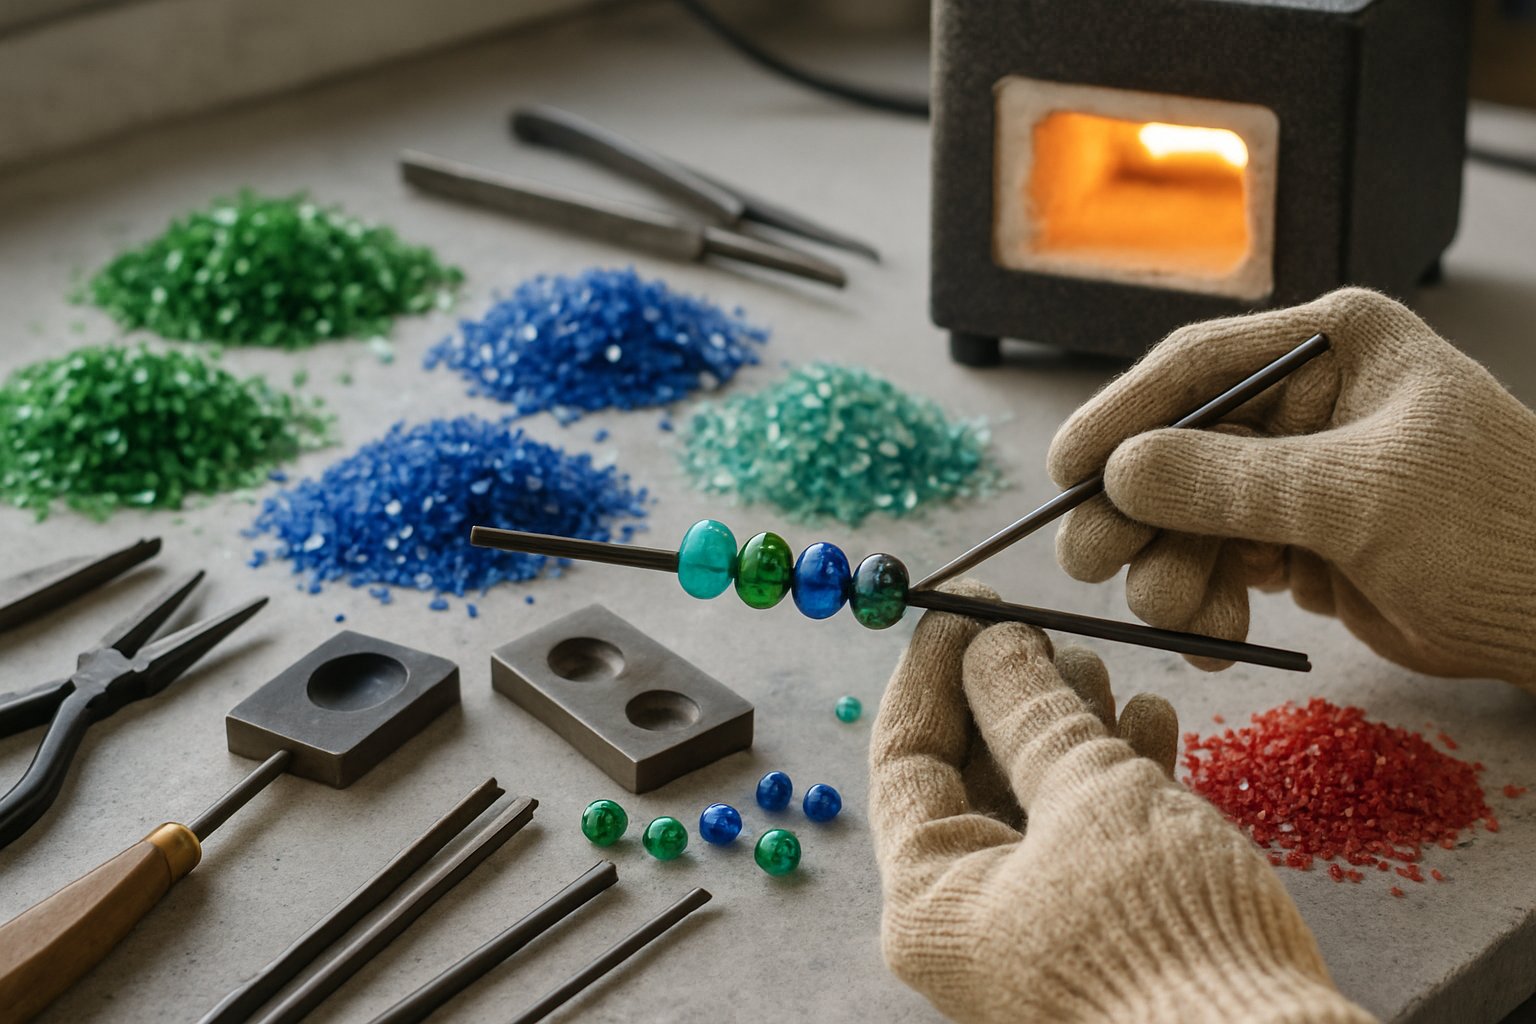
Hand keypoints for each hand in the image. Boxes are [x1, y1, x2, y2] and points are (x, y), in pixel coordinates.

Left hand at [869, 587, 1371, 1023]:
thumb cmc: (1163, 934)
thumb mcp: (1089, 795)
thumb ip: (1031, 712)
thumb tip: (989, 640)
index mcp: (932, 899)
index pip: (905, 759)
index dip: (933, 673)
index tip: (963, 608)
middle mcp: (973, 917)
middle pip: (974, 773)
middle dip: (1015, 694)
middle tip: (1049, 631)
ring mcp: (1039, 925)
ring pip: (1040, 796)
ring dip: (1071, 724)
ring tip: (1104, 665)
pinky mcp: (1105, 927)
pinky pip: (1092, 832)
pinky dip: (1118, 772)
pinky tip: (1149, 718)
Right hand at [1049, 287, 1535, 684]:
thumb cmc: (1496, 530)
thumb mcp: (1356, 495)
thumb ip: (1231, 482)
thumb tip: (1118, 472)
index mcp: (1331, 348)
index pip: (1196, 368)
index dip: (1121, 416)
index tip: (1065, 469)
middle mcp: (1305, 403)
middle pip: (1179, 450)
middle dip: (1137, 513)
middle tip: (1091, 560)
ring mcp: (1298, 475)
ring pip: (1189, 518)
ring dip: (1172, 573)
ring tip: (1184, 619)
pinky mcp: (1300, 542)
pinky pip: (1218, 566)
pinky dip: (1207, 606)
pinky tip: (1220, 638)